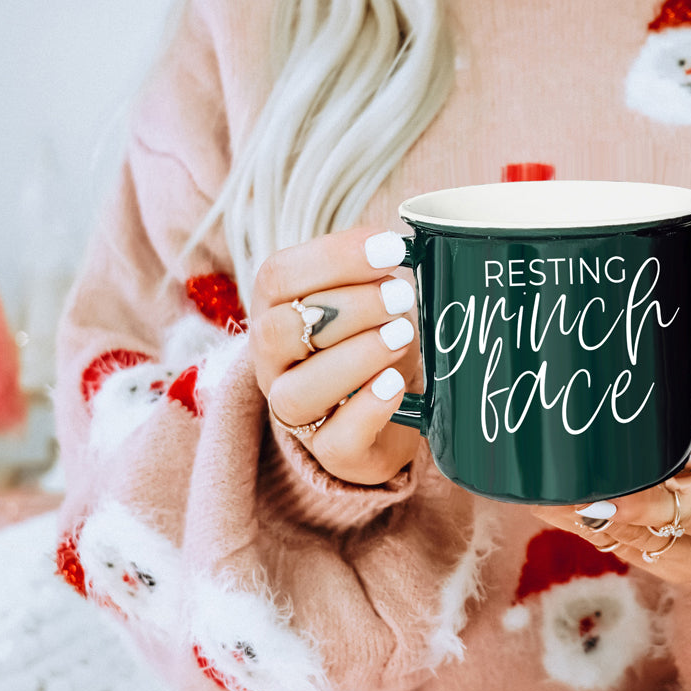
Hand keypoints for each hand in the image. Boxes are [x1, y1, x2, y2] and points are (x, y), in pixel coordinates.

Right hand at [250, 227, 419, 484]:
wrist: (389, 414)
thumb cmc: (376, 341)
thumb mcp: (373, 300)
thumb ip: (377, 274)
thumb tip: (416, 239)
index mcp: (276, 311)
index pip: (278, 276)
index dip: (333, 257)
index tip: (391, 248)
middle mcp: (273, 363)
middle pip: (280, 330)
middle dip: (348, 307)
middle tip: (402, 296)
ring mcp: (296, 412)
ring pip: (299, 392)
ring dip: (355, 357)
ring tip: (403, 336)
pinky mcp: (330, 452)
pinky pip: (337, 440)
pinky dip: (368, 408)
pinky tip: (395, 384)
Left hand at [531, 391, 690, 583]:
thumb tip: (682, 407)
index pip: (681, 513)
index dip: (633, 504)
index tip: (593, 492)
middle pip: (635, 531)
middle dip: (585, 506)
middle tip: (543, 477)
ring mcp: (677, 568)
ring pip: (615, 540)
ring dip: (572, 513)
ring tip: (533, 481)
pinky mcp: (656, 563)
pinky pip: (612, 540)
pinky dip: (583, 517)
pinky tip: (550, 491)